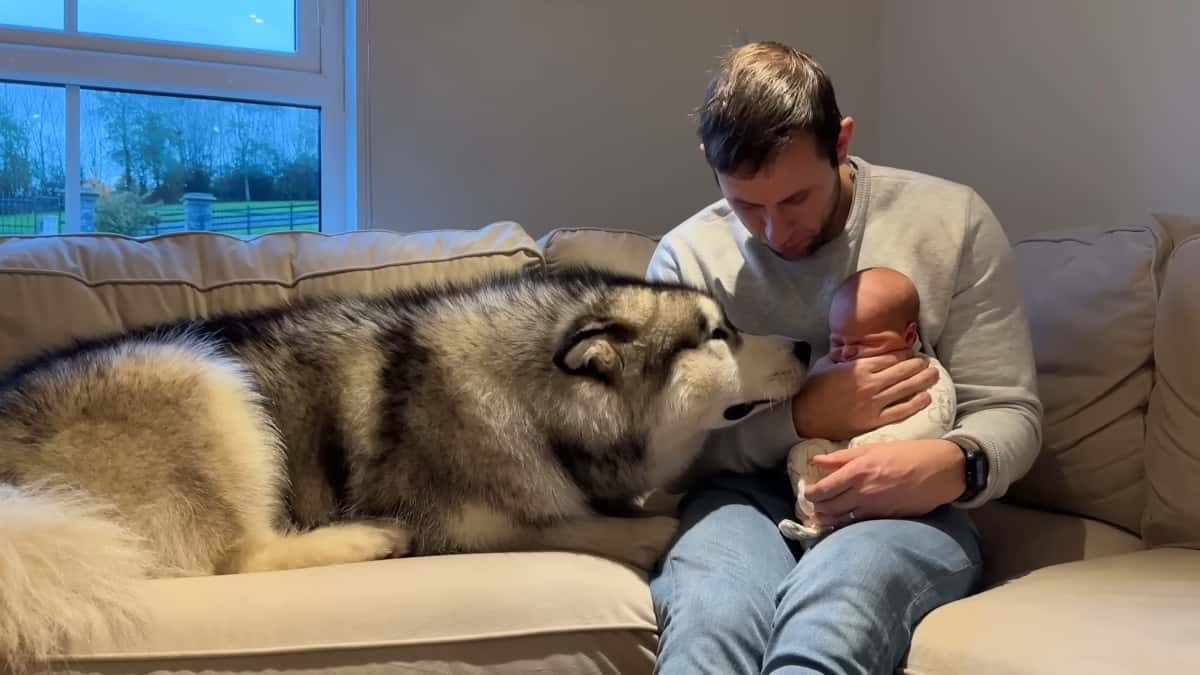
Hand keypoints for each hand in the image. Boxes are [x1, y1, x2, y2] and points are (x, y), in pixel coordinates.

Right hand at [790, 353, 938, 440]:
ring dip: (922, 380)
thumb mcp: (827, 364)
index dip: (905, 354)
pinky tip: (926, 397)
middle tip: (928, 362)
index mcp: (859, 367)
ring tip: (934, 375)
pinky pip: (900, 411)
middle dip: (918, 365)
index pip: (891, 358)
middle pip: (903, 371)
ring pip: (906, 389)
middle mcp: (871, 383)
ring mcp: (874, 403)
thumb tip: (854, 348)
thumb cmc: (813, 389)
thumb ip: (844, 356)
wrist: (804, 417)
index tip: (913, 354)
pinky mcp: (873, 420)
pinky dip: (915, 403)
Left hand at [802, 439, 964, 528]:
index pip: (823, 490)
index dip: (811, 494)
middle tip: (814, 505)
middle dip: (817, 508)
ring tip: (821, 517)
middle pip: (828, 508)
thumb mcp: (873, 448)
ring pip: (840, 521)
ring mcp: (874, 508)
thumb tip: (816, 461)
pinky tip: (841, 522)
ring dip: (827, 520)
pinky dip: (845, 525)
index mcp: (858, 471)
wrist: (941, 470)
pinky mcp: (885, 518)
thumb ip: (841, 458)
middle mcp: (863, 492)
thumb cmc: (908, 454)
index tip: (809, 493)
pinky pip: (857, 525)